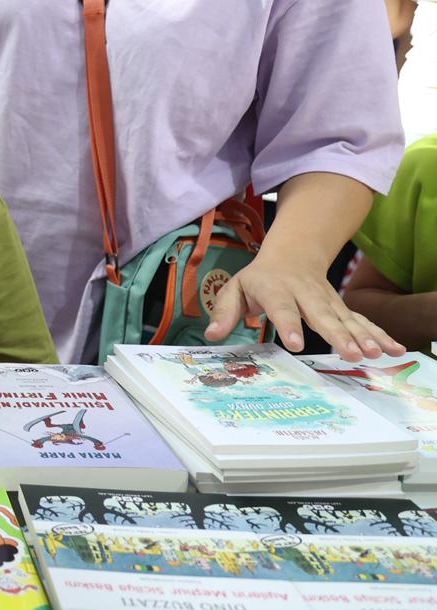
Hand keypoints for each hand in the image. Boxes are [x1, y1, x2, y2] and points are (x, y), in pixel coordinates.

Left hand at [206, 248, 404, 359]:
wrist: (292, 255)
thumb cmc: (258, 280)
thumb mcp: (234, 289)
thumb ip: (224, 312)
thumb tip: (213, 335)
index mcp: (275, 289)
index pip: (282, 308)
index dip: (289, 325)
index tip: (295, 344)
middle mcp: (305, 293)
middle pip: (321, 314)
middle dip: (337, 334)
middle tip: (351, 353)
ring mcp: (327, 300)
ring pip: (347, 318)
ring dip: (364, 336)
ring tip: (377, 354)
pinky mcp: (341, 307)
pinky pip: (362, 321)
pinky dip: (380, 334)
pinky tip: (396, 349)